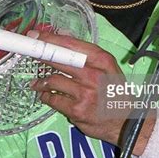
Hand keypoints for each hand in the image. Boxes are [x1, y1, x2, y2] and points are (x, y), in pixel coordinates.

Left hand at [30, 31, 128, 145]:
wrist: (126, 121)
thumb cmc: (114, 92)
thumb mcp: (108, 69)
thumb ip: (87, 55)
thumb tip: (62, 38)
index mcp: (103, 61)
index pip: (72, 45)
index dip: (51, 39)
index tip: (37, 36)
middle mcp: (94, 75)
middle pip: (59, 59)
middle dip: (42, 55)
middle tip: (32, 54)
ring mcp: (85, 93)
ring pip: (53, 80)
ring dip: (42, 82)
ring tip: (38, 83)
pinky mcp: (77, 110)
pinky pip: (53, 99)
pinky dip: (46, 96)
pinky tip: (46, 96)